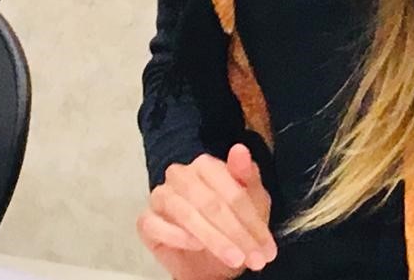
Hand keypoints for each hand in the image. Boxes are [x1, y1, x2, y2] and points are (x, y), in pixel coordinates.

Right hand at [137, 144, 276, 279]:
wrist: (209, 263)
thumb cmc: (231, 226)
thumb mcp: (252, 204)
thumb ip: (248, 177)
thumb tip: (240, 149)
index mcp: (206, 166)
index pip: (229, 189)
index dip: (250, 220)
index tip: (267, 247)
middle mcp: (180, 176)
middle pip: (209, 202)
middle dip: (235, 233)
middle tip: (255, 258)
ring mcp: (161, 196)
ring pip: (185, 213)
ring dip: (214, 239)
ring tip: (235, 259)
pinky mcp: (146, 220)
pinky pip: (156, 225)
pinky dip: (178, 237)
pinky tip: (196, 246)